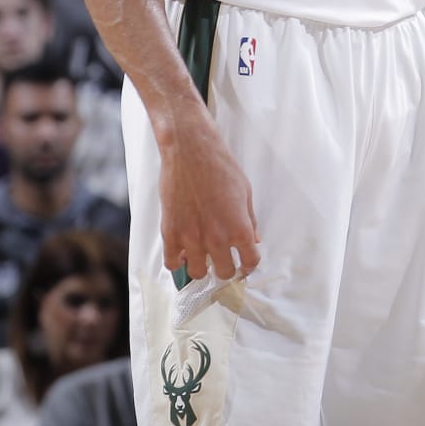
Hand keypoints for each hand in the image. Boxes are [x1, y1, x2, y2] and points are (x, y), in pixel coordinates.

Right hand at [158, 116, 259, 281]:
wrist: (192, 153)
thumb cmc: (221, 168)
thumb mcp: (246, 193)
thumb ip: (250, 221)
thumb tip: (254, 240)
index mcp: (239, 228)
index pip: (250, 262)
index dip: (249, 265)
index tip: (245, 265)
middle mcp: (217, 239)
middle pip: (224, 273)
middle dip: (226, 269)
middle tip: (223, 261)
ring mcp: (191, 238)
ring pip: (197, 273)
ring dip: (202, 267)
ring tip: (202, 256)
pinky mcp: (170, 233)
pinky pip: (172, 263)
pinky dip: (178, 262)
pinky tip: (183, 252)